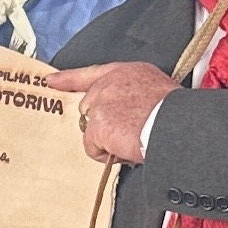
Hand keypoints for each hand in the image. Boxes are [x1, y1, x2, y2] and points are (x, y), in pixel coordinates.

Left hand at [48, 62, 171, 165]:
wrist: (176, 124)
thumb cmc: (175, 113)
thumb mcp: (156, 90)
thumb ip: (134, 95)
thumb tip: (129, 114)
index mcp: (125, 72)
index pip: (91, 73)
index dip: (69, 78)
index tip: (52, 81)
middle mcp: (108, 84)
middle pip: (90, 109)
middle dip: (103, 125)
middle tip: (128, 133)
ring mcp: (100, 103)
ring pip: (92, 131)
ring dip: (109, 141)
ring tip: (133, 140)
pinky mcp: (97, 124)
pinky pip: (93, 148)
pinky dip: (107, 154)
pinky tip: (126, 148)